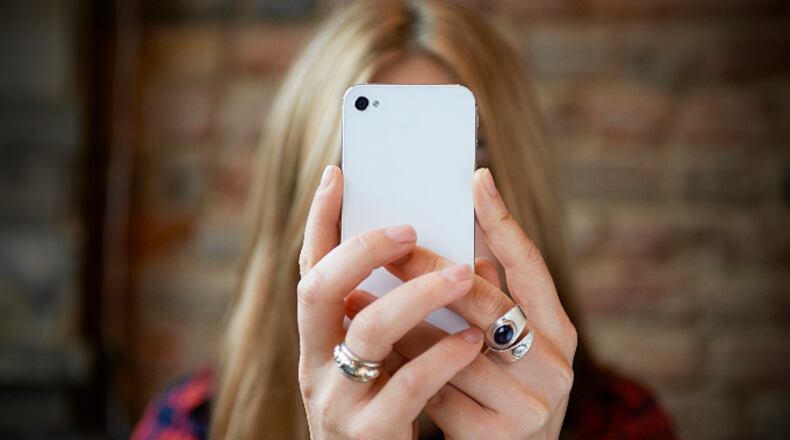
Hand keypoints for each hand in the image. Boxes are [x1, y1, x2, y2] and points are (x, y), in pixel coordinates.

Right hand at [297, 165, 484, 439]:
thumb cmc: (386, 409)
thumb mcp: (379, 358)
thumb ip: (390, 310)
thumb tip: (428, 247)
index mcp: (318, 339)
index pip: (308, 268)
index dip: (319, 220)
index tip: (339, 173)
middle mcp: (315, 364)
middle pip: (318, 289)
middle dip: (363, 249)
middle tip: (410, 228)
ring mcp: (337, 400)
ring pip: (368, 332)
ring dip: (418, 294)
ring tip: (465, 273)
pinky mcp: (370, 435)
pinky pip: (407, 386)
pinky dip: (442, 355)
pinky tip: (471, 339)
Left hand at [346, 168, 576, 438]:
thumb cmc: (503, 392)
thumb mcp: (511, 348)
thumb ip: (494, 298)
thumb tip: (464, 240)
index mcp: (560, 333)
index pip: (532, 266)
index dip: (504, 222)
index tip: (476, 178)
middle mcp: (554, 367)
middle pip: (482, 300)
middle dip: (427, 268)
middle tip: (388, 239)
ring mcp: (528, 405)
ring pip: (447, 346)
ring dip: (399, 320)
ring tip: (357, 293)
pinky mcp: (493, 436)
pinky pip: (432, 390)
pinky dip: (398, 367)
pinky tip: (371, 349)